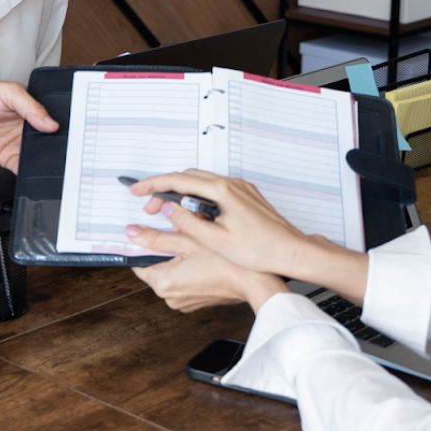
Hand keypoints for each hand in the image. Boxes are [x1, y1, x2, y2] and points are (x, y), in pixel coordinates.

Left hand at [0, 74, 57, 171]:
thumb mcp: (9, 93)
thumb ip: (30, 107)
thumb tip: (50, 123)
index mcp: (33, 111)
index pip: (53, 123)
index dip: (61, 131)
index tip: (68, 138)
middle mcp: (28, 129)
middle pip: (47, 143)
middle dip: (54, 150)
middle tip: (62, 155)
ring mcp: (17, 144)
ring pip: (36, 158)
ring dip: (42, 162)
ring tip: (49, 166)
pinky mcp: (6, 157)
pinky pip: (20, 167)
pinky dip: (27, 172)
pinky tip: (31, 172)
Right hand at [128, 170, 368, 301]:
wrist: (293, 252)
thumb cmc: (261, 250)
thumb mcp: (216, 241)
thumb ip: (187, 222)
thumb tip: (166, 208)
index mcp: (222, 190)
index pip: (179, 180)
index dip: (153, 185)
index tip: (137, 190)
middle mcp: (231, 183)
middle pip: (188, 178)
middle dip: (165, 189)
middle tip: (149, 207)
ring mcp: (240, 188)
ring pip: (202, 183)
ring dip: (181, 193)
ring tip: (168, 212)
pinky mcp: (246, 196)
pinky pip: (215, 189)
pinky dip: (197, 197)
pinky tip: (193, 213)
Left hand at [129, 215, 287, 311]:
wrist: (255, 282)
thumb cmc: (226, 261)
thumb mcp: (188, 240)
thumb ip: (156, 237)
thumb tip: (133, 233)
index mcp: (163, 284)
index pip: (138, 261)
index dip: (143, 243)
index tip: (148, 230)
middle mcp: (170, 297)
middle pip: (155, 265)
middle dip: (164, 248)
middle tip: (180, 232)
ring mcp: (183, 302)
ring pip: (170, 272)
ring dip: (177, 257)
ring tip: (193, 243)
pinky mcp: (195, 301)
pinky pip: (184, 280)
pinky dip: (188, 267)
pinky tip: (202, 256)